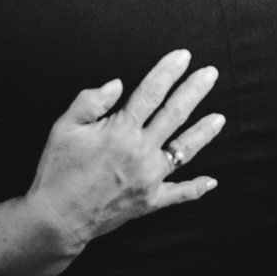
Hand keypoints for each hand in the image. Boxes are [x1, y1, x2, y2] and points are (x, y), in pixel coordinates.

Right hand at [26, 49, 224, 253]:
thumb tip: (118, 83)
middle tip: (211, 74)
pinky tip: (212, 181)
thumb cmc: (57, 170)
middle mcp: (141, 152)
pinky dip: (196, 188)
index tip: (183, 56)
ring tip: (220, 117)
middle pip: (175, 114)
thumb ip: (91, 100)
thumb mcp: (64, 127)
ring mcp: (149, 178)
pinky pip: (179, 194)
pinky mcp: (150, 201)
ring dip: (204, 132)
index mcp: (121, 130)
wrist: (56, 219)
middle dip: (194, 91)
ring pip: (184, 150)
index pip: (151, 92)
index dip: (168, 71)